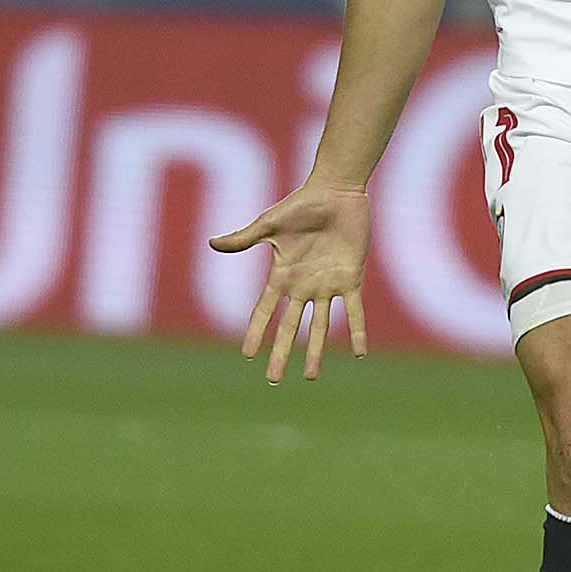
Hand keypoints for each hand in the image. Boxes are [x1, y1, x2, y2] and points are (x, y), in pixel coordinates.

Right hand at [210, 180, 373, 383]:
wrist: (336, 191)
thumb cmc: (301, 204)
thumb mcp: (270, 223)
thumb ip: (245, 238)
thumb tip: (211, 244)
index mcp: (282, 275)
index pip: (265, 310)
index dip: (256, 332)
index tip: (247, 355)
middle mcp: (303, 286)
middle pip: (289, 327)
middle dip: (281, 352)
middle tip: (273, 380)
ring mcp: (328, 285)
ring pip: (320, 326)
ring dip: (315, 351)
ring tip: (310, 376)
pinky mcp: (351, 279)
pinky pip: (355, 311)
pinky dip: (357, 332)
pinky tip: (359, 353)